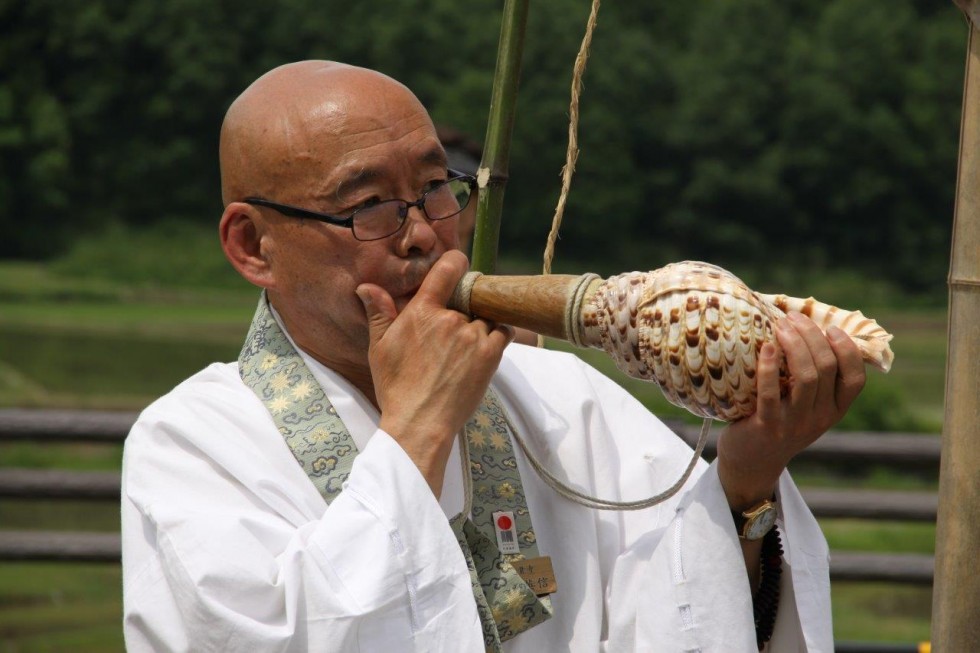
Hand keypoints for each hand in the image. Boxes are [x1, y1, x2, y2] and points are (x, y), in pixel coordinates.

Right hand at [356, 250, 513, 495]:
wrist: (420, 423)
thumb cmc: (396, 387)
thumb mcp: (379, 348)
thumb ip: (378, 312)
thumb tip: (366, 287)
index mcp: (422, 311)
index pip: (448, 268)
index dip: (457, 262)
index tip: (459, 266)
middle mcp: (450, 318)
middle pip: (469, 296)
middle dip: (464, 305)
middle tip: (455, 323)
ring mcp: (473, 336)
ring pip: (486, 314)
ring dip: (480, 321)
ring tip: (466, 342)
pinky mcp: (490, 354)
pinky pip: (503, 331)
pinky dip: (497, 333)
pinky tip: (484, 346)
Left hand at [716, 312, 866, 509]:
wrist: (751, 462)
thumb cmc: (778, 420)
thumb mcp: (805, 404)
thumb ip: (814, 377)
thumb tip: (807, 325)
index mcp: (834, 410)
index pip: (856, 379)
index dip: (847, 350)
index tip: (830, 328)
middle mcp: (820, 418)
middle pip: (827, 368)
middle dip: (812, 335)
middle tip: (793, 317)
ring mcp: (794, 424)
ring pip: (806, 377)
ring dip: (794, 344)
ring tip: (780, 325)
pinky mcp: (767, 427)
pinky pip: (770, 393)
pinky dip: (769, 366)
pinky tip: (765, 347)